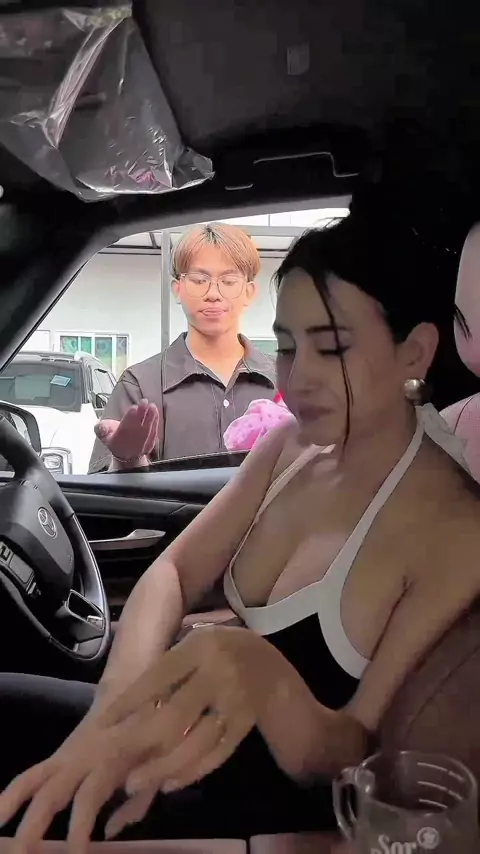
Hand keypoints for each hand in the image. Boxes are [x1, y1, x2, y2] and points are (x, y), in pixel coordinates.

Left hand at [0, 627, 307, 853]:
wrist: (281, 672)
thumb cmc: (230, 654)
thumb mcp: (203, 645)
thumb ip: (174, 665)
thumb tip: (129, 698)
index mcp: (202, 645)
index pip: (159, 675)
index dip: (131, 700)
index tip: (106, 722)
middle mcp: (220, 669)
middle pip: (175, 713)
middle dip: (143, 742)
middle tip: (118, 767)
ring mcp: (237, 698)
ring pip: (196, 740)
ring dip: (164, 765)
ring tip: (138, 782)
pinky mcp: (248, 722)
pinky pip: (217, 752)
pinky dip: (193, 769)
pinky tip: (171, 781)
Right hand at [94, 399, 158, 464]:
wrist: (126, 455)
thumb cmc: (115, 440)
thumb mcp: (103, 434)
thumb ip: (101, 429)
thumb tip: (102, 427)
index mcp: (117, 442)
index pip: (124, 429)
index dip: (129, 418)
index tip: (133, 408)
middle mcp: (130, 446)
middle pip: (137, 429)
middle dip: (141, 415)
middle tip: (144, 403)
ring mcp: (141, 446)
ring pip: (147, 431)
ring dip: (150, 417)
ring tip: (151, 406)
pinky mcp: (150, 444)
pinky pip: (153, 432)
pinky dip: (155, 422)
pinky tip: (155, 412)